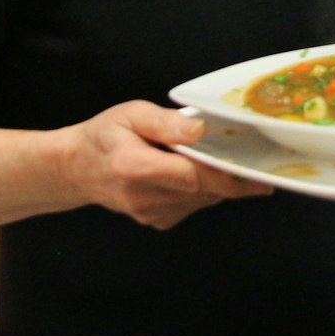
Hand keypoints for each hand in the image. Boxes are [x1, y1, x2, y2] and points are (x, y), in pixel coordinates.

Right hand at [65, 101, 271, 229]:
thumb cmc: (105, 136)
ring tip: (214, 158)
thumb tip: (199, 129)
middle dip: (229, 176)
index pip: (192, 177)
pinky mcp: (156, 221)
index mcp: (136, 167)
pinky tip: (191, 173)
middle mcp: (144, 197)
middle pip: (203, 191)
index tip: (256, 175)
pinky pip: (193, 206)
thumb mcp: (131, 114)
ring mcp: (150, 214)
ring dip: (215, 182)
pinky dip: (201, 191)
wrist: (78, 168)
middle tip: (252, 159)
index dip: (226, 176)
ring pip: (202, 200)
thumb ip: (165, 122)